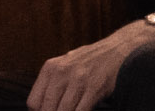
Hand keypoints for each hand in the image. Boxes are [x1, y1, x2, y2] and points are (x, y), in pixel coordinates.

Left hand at [25, 23, 154, 110]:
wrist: (120, 49)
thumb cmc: (92, 61)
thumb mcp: (66, 66)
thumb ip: (53, 84)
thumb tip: (42, 107)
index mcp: (50, 68)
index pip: (33, 102)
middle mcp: (61, 72)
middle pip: (46, 109)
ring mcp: (78, 80)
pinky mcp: (95, 87)